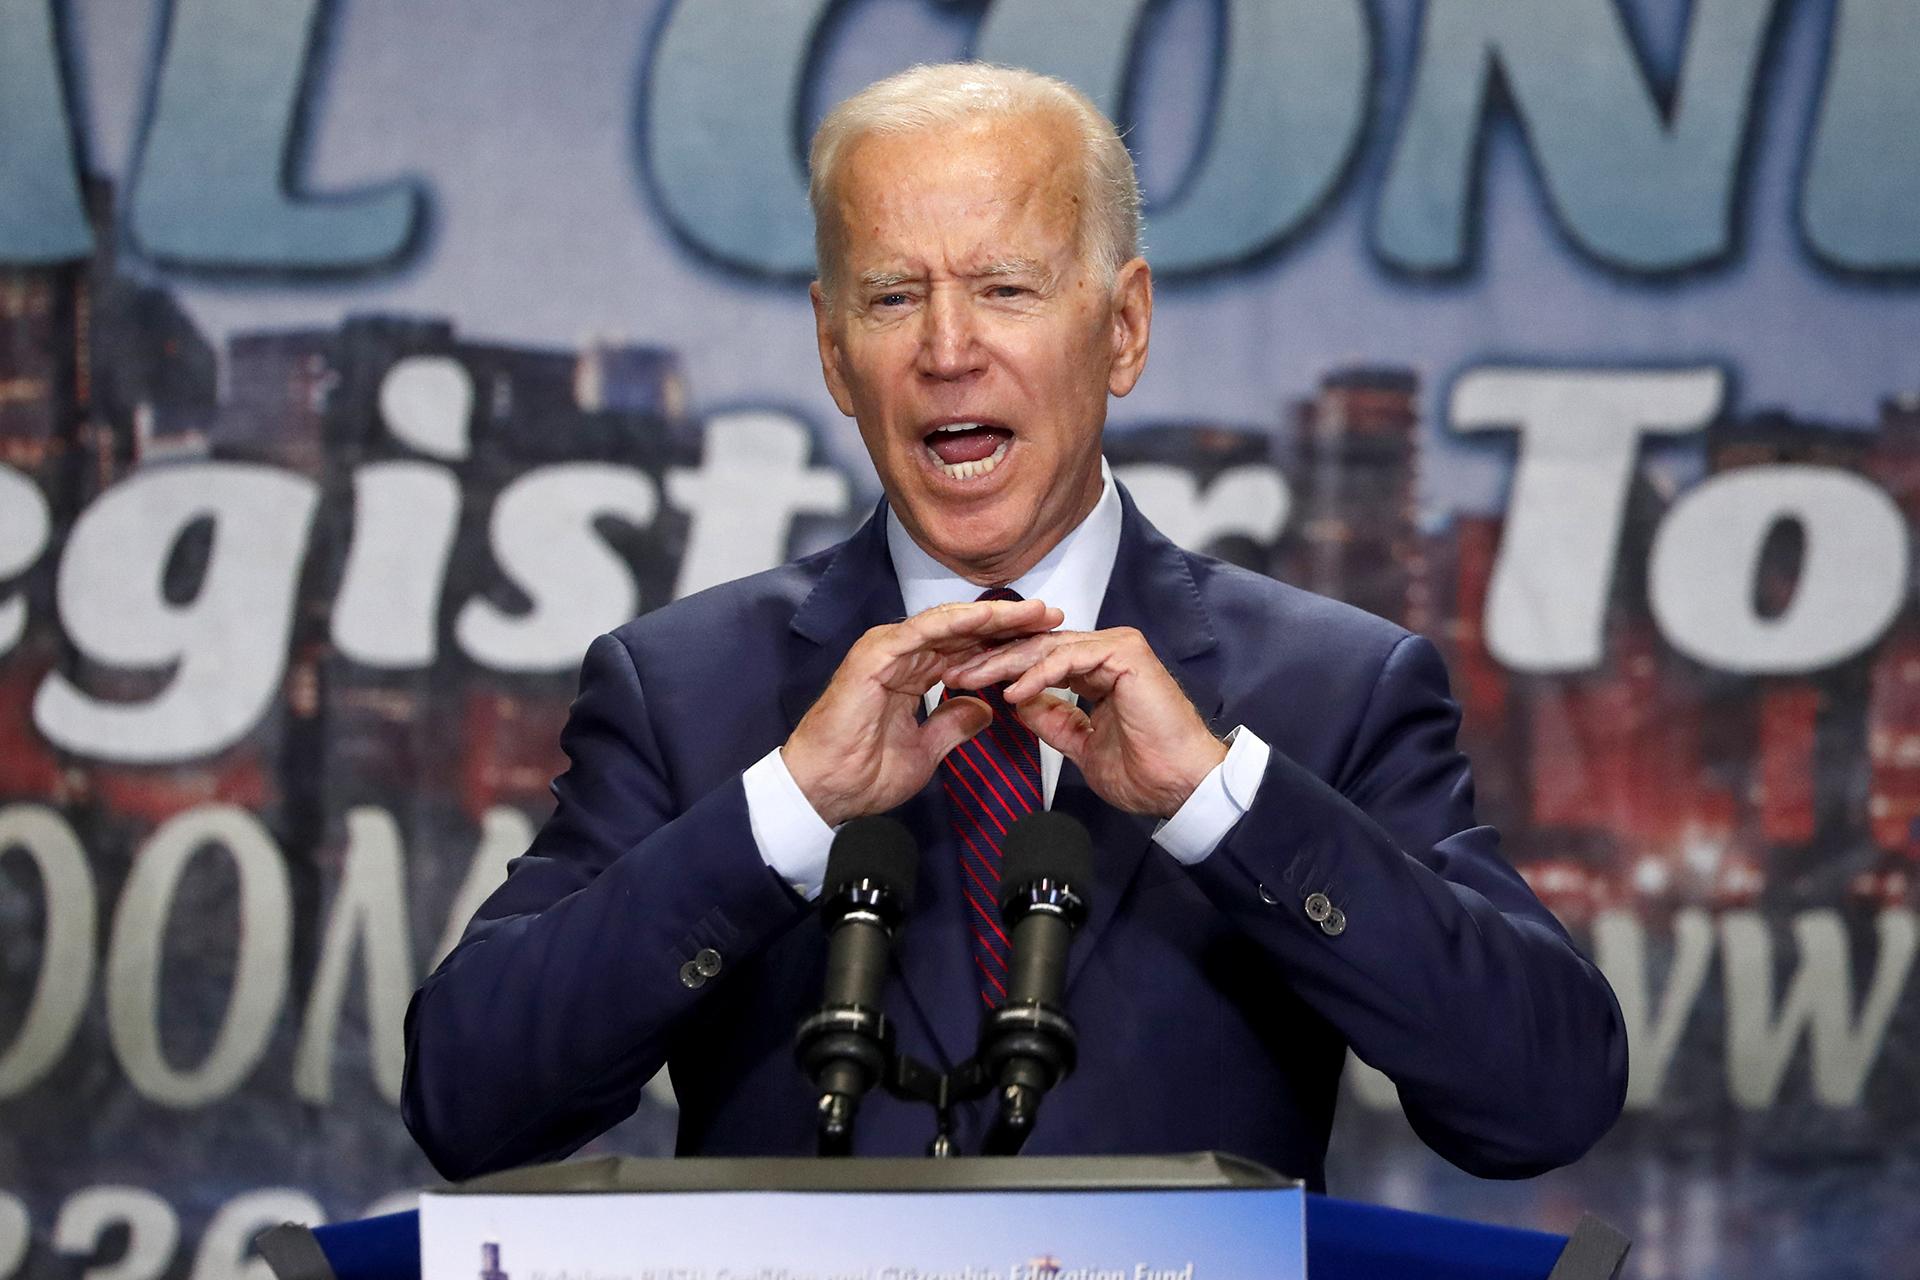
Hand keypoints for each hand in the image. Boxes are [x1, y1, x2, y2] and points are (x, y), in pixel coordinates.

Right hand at [783, 598, 1065, 826]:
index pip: (965, 649)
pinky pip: (925, 631)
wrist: (823, 790)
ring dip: (994, 616)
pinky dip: (960, 623)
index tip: (1044, 642)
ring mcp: (886, 650)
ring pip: (950, 623)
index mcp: (909, 673)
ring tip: (1035, 613)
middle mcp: (900, 654)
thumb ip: (953, 723)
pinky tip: (992, 619)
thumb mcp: (925, 750)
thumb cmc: (862, 776)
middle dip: (1010, 622)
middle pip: (963, 630)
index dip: (1005, 643)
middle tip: (1052, 615)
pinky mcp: (876, 654)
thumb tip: (984, 709)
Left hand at [944, 627, 1226, 817]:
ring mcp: (1116, 648)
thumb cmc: (1144, 772)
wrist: (1182, 787)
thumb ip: (1053, 720)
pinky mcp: (1124, 653)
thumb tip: (1019, 704)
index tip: (961, 683)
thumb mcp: (1081, 745)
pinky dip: (1037, 674)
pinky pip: (1069, 658)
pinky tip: (1011, 690)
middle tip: (952, 671)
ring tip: (970, 677)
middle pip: (1036, 647)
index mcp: (1097, 671)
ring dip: (1004, 663)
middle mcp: (1105, 652)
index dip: (998, 670)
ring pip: (1047, 647)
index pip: (1037, 660)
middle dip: (990, 660)